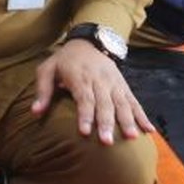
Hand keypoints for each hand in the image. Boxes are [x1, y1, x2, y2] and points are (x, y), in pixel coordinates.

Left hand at [32, 39, 153, 144]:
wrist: (88, 41)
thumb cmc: (64, 60)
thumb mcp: (48, 69)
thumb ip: (42, 91)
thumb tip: (35, 112)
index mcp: (80, 77)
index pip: (84, 98)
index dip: (85, 115)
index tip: (85, 132)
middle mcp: (99, 80)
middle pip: (104, 103)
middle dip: (107, 123)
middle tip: (107, 142)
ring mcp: (114, 83)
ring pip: (122, 103)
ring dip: (127, 121)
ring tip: (131, 138)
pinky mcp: (123, 86)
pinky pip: (134, 101)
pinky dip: (142, 115)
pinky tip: (148, 130)